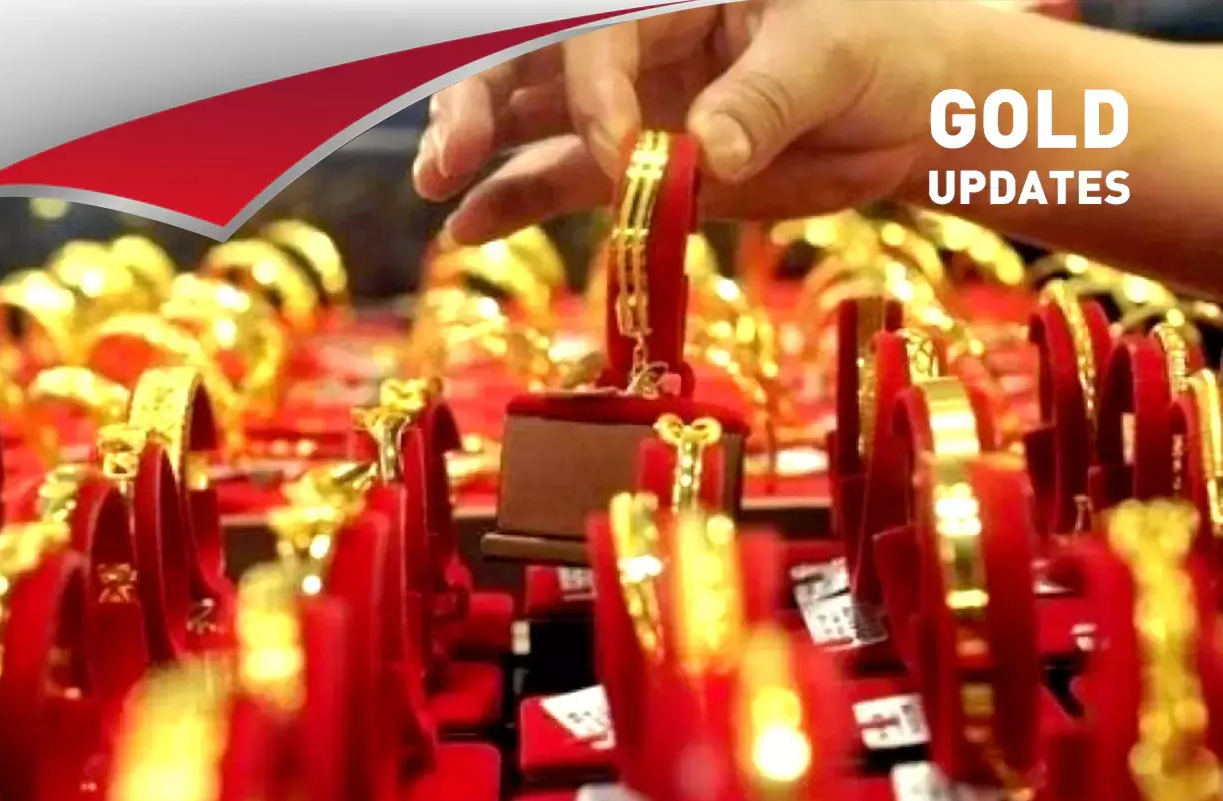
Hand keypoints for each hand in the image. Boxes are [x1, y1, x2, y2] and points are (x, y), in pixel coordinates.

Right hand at [414, 0, 957, 243]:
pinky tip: (465, 226)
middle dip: (479, 96)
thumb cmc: (885, 51)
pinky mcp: (633, 166)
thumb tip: (709, 151)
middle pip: (528, 53)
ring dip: (477, 147)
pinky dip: (509, 203)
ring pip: (527, 112)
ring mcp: (629, 103)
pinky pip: (556, 178)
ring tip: (437, 186)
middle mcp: (637, 39)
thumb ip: (769, 96)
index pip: (601, 25)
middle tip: (449, 152)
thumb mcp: (839, 55)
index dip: (595, 88)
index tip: (622, 154)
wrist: (912, 110)